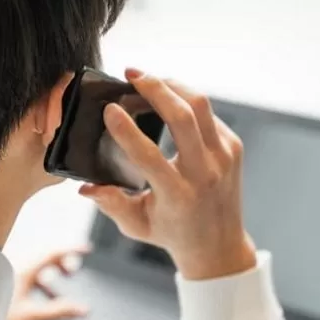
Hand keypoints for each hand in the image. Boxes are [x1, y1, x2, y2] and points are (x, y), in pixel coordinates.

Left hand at [5, 248, 89, 319]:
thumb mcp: (33, 316)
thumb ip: (60, 311)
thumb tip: (86, 309)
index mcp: (24, 271)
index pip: (52, 253)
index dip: (71, 250)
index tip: (88, 250)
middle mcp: (16, 269)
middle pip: (44, 259)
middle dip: (61, 263)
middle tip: (74, 271)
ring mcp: (9, 278)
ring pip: (35, 269)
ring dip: (51, 275)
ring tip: (63, 287)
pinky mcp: (4, 288)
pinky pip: (27, 279)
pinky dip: (41, 285)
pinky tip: (46, 300)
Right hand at [80, 69, 255, 279]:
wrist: (218, 245)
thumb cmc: (172, 234)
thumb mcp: (136, 225)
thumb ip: (111, 204)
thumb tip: (85, 186)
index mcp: (177, 195)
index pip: (149, 155)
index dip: (126, 130)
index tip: (109, 109)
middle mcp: (204, 174)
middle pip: (182, 117)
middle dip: (155, 88)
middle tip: (131, 74)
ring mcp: (224, 158)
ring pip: (200, 105)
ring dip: (172, 85)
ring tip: (148, 79)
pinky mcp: (234, 148)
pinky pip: (208, 114)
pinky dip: (186, 102)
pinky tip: (167, 99)